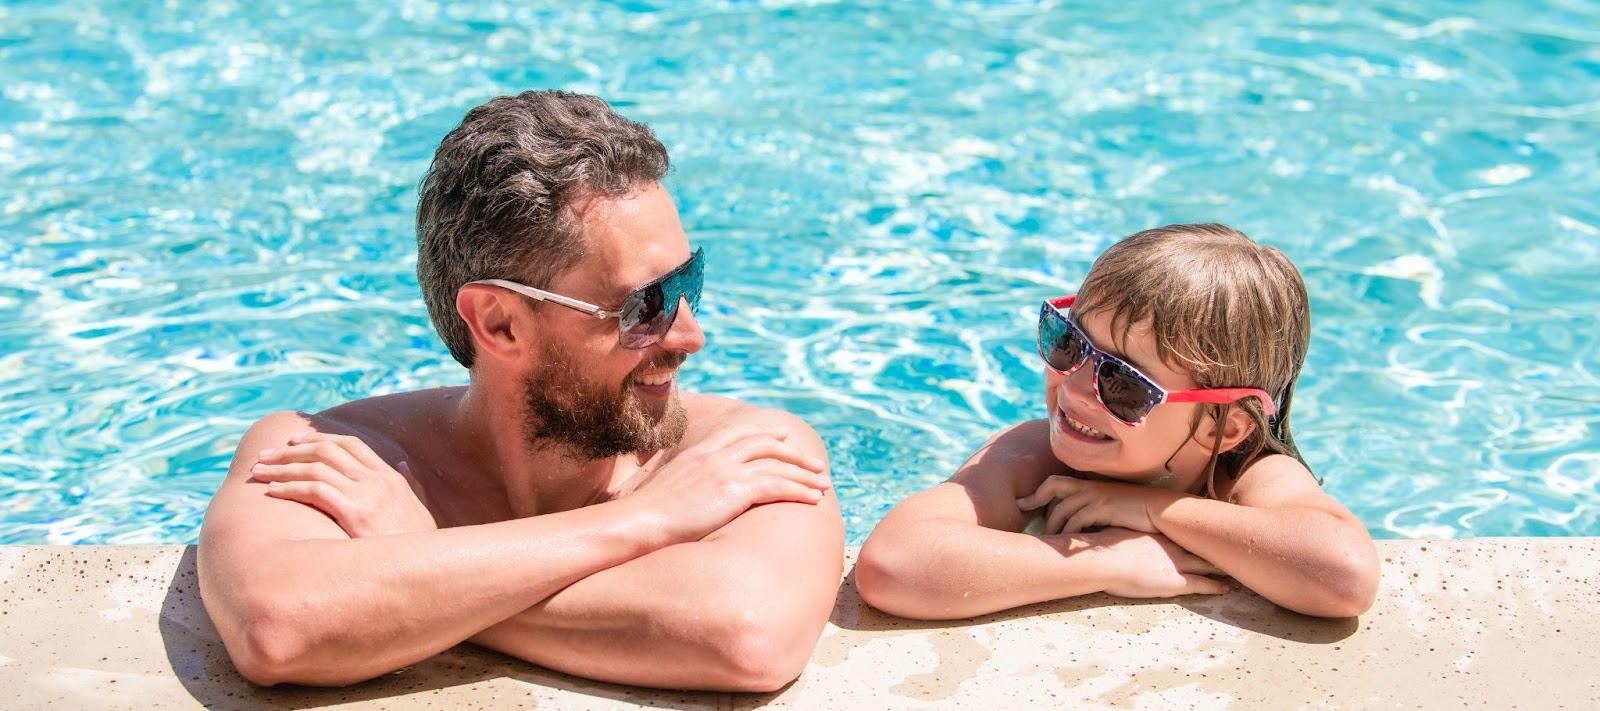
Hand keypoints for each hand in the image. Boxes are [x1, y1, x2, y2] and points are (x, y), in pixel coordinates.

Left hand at [251, 432, 437, 537]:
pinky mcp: (356, 515)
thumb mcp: (418, 508)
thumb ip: (410, 484)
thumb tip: (401, 463)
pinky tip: (272, 493)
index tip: (293, 442)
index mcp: (391, 477)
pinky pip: (315, 491)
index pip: (350, 444)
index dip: (318, 438)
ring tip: (258, 473)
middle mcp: (378, 480)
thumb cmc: (420, 545)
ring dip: (281, 468)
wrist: (427, 570)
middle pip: (327, 450)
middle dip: (290, 450)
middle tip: (265, 456)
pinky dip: (290, 488)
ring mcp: (368, 496)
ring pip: (316, 467)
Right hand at [621, 423, 829, 544]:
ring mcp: (725, 470)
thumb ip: (683, 486)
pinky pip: (778, 485)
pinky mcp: (735, 490)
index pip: (738, 431)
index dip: (764, 432)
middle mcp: (715, 455)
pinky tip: (814, 499)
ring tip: (823, 484)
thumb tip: (687, 498)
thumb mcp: (664, 490)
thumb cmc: (643, 518)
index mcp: (698, 451)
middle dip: (794, 453)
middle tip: (815, 463)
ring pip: (778, 464)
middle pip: (766, 443)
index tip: (783, 436)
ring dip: (804, 473)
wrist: (637, 524)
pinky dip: (800, 490)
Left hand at [1017, 475, 1178, 534]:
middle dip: (1037, 505)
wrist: (1162, 511)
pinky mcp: (1103, 507)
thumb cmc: (1137, 513)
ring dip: (1053, 526)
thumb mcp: (1111, 507)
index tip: (1021, 504)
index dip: (1036, 493)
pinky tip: (1068, 545)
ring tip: (1049, 542)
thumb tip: (1075, 526)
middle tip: (1027, 520)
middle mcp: (1089, 487)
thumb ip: (1092, 511)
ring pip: (1062, 509)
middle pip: (1052, 491)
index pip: (1055, 482)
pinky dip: (1069, 533)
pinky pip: (1078, 520)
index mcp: (1089, 484)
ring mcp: (1096, 496)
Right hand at [1087, 527, 1229, 597]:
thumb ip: (1125, 535)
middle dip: (1215, 546)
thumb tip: (1119, 535)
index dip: (1196, 533)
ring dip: (1220, 566)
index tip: (1207, 531)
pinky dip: (1215, 586)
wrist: (1105, 559)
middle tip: (1232, 546)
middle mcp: (1171, 546)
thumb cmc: (1104, 548)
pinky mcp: (1175, 582)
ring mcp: (1176, 563)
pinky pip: (1201, 584)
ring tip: (1235, 567)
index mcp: (1157, 535)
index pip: (1183, 532)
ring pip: (1206, 564)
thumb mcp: (1117, 534)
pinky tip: (1226, 589)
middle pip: (1199, 545)